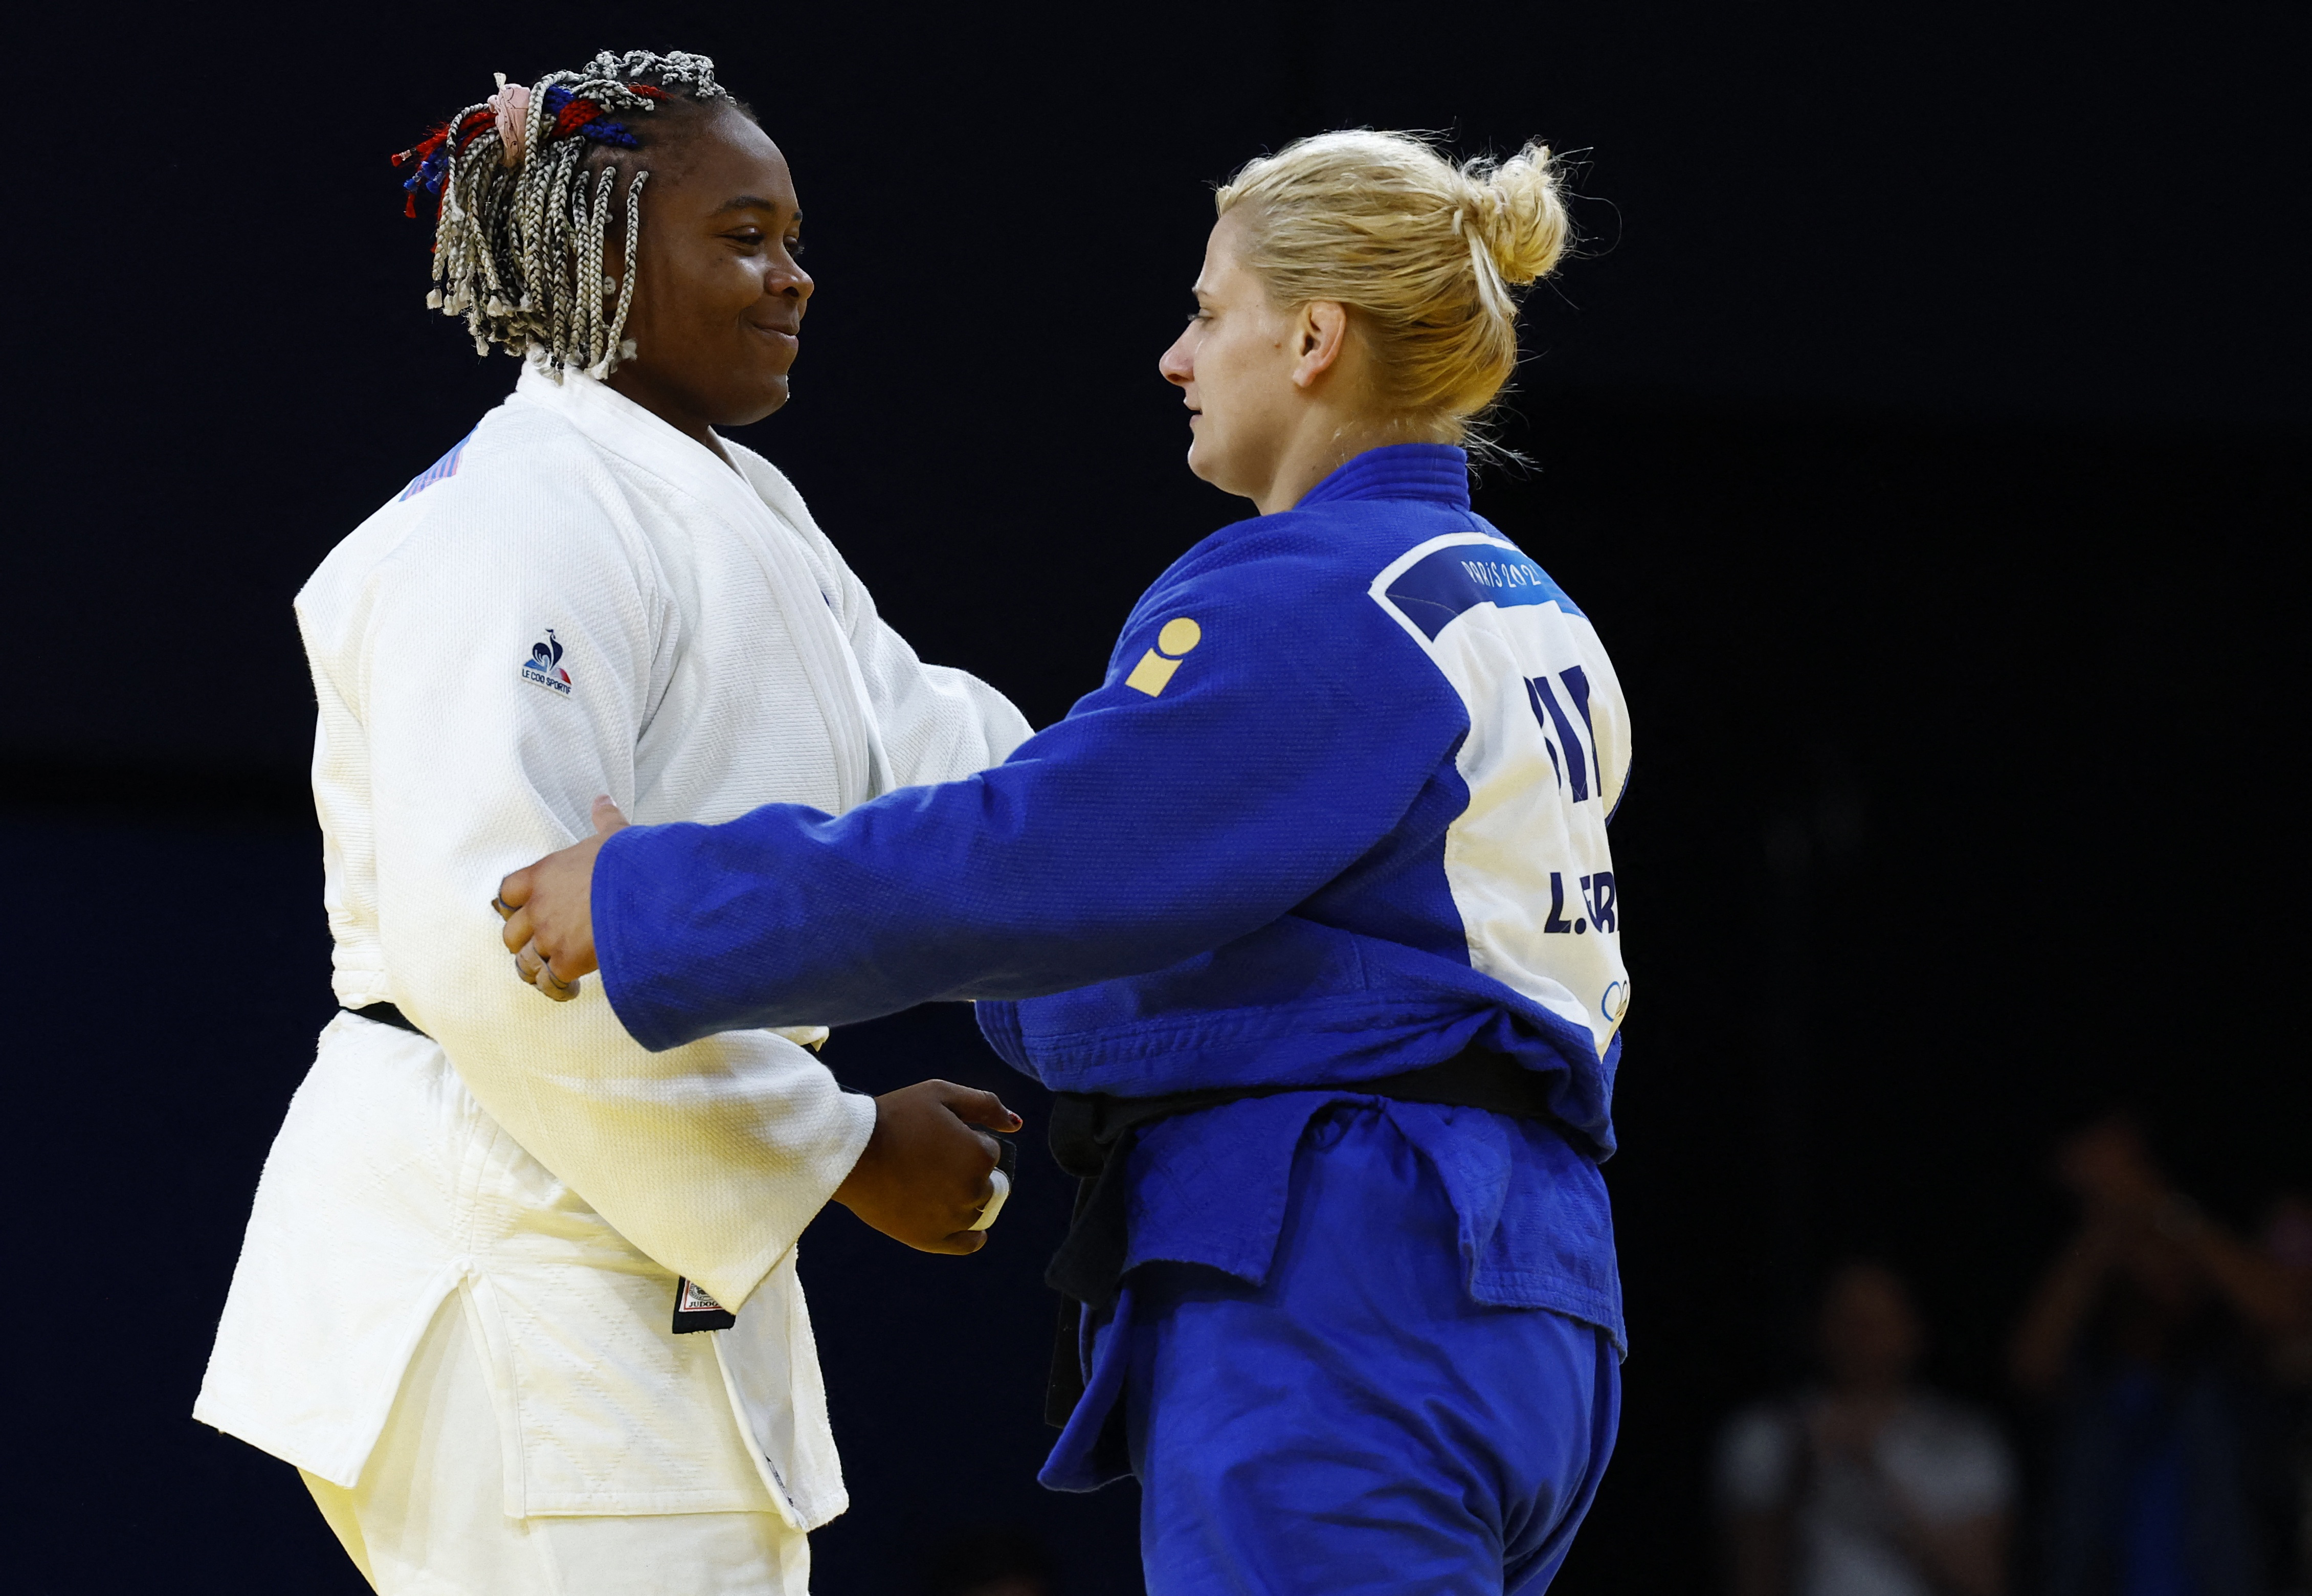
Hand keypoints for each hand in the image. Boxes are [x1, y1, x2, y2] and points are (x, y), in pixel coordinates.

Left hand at [496, 797, 629, 1000]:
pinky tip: (573, 988)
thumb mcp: (614, 836)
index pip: (507, 892)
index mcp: (542, 875)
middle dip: (523, 941)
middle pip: (510, 934)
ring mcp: (550, 937)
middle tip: (541, 945)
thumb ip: (604, 819)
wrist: (647, 893)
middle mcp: (538, 907)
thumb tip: (604, 800)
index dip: (515, 904)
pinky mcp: (567, 962)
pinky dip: (558, 988)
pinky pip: (550, 982)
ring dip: (537, 968)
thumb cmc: (629, 864)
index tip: (526, 909)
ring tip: (552, 972)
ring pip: (525, 962)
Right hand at [833, 1080, 1023, 1254]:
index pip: (991, 1153)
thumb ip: (985, 1105)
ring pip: (978, 1210)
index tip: (942, 1138)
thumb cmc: (895, 1116)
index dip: (970, 1142)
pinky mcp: (931, 1238)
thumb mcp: (941, 1094)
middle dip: (971, 1171)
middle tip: (937, 1162)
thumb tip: (1016, 1124)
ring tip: (938, 1185)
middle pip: (988, 1183)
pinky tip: (973, 1230)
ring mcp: (953, 1218)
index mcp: (980, 1156)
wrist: (851, 1151)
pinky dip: (973, 1236)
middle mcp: (973, 1190)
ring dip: (968, 1199)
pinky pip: (967, 1243)